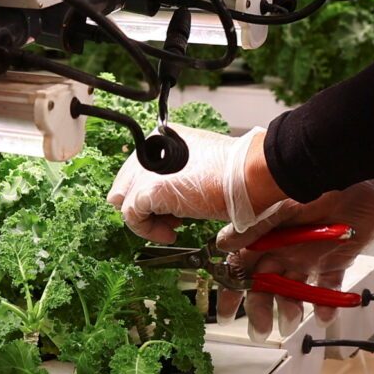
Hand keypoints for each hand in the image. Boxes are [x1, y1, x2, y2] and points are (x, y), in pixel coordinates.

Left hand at [107, 126, 290, 244]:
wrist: (249, 174)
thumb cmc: (235, 171)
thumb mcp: (197, 164)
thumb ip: (175, 172)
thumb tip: (166, 195)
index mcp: (161, 139)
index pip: (135, 171)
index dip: (148, 194)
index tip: (167, 208)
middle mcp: (149, 150)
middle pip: (125, 186)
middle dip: (143, 207)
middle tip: (168, 219)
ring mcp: (146, 169)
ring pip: (126, 202)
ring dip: (148, 221)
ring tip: (172, 227)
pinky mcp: (149, 190)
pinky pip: (133, 217)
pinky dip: (148, 231)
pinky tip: (169, 234)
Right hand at [220, 176, 373, 337]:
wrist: (360, 175)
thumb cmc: (315, 182)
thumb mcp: (276, 204)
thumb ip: (252, 227)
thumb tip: (223, 244)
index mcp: (265, 234)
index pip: (242, 267)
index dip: (232, 290)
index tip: (225, 313)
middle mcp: (284, 246)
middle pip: (266, 284)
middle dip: (261, 307)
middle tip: (261, 328)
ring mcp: (309, 254)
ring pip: (294, 289)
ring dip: (291, 308)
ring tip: (293, 321)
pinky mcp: (336, 259)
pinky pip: (329, 286)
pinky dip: (328, 302)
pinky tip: (325, 315)